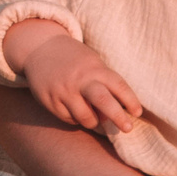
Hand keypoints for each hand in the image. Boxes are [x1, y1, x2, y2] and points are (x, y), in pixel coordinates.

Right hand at [20, 34, 143, 132]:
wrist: (39, 47)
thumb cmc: (74, 59)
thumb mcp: (92, 63)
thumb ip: (104, 84)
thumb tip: (115, 114)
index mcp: (94, 68)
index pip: (118, 86)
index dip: (131, 101)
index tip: (137, 112)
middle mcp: (79, 80)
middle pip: (103, 102)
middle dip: (118, 117)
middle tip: (127, 128)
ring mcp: (63, 91)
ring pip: (86, 117)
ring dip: (94, 122)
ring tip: (95, 118)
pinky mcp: (50, 101)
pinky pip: (69, 119)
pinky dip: (76, 118)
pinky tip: (74, 109)